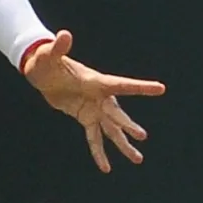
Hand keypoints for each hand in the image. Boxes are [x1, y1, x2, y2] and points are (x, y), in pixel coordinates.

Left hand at [22, 30, 165, 172]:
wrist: (42, 73)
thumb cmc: (47, 60)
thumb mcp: (49, 55)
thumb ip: (58, 47)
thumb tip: (63, 34)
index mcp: (96, 81)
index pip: (121, 85)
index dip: (140, 88)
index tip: (161, 89)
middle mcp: (100, 97)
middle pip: (116, 114)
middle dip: (128, 125)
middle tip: (142, 136)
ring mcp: (94, 109)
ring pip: (112, 130)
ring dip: (123, 145)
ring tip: (137, 160)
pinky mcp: (86, 118)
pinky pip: (94, 138)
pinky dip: (99, 153)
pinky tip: (106, 168)